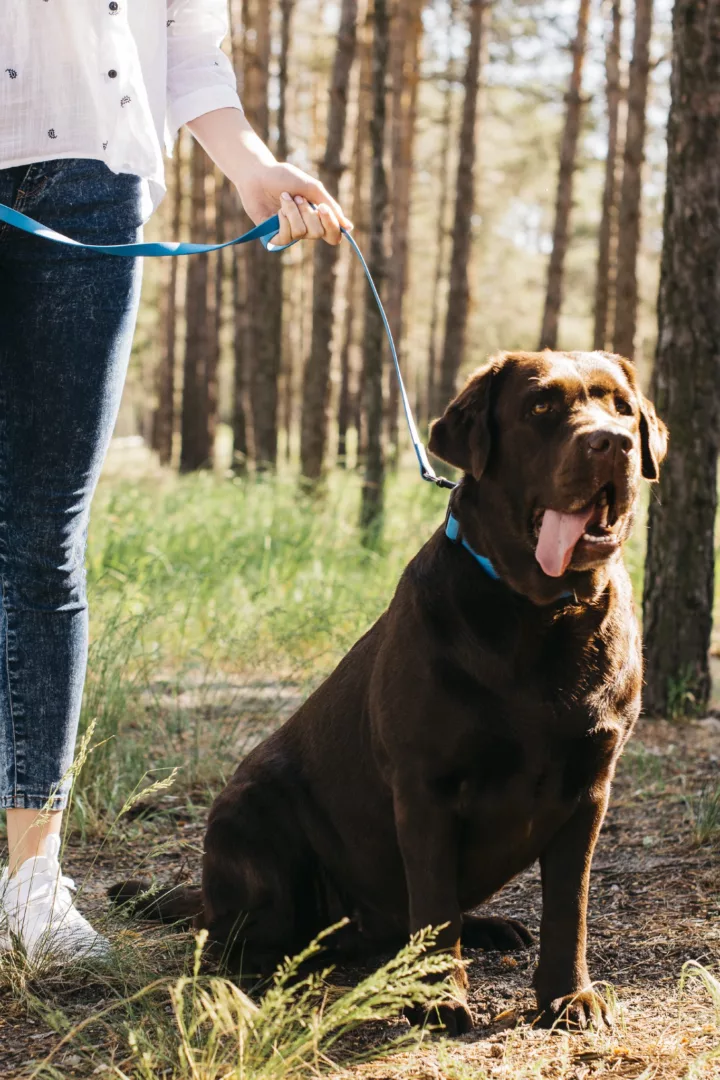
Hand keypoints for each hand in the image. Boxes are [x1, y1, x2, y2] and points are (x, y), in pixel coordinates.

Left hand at [236, 161, 352, 246]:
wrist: (258, 174)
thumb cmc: (284, 177)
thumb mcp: (312, 188)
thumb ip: (331, 206)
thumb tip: (348, 227)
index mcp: (316, 218)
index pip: (332, 235)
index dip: (331, 225)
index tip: (322, 208)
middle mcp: (305, 228)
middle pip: (318, 233)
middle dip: (308, 213)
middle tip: (298, 198)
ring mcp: (290, 233)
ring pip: (301, 233)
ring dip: (293, 211)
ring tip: (284, 198)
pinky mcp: (274, 237)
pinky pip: (286, 237)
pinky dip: (283, 218)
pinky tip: (277, 210)